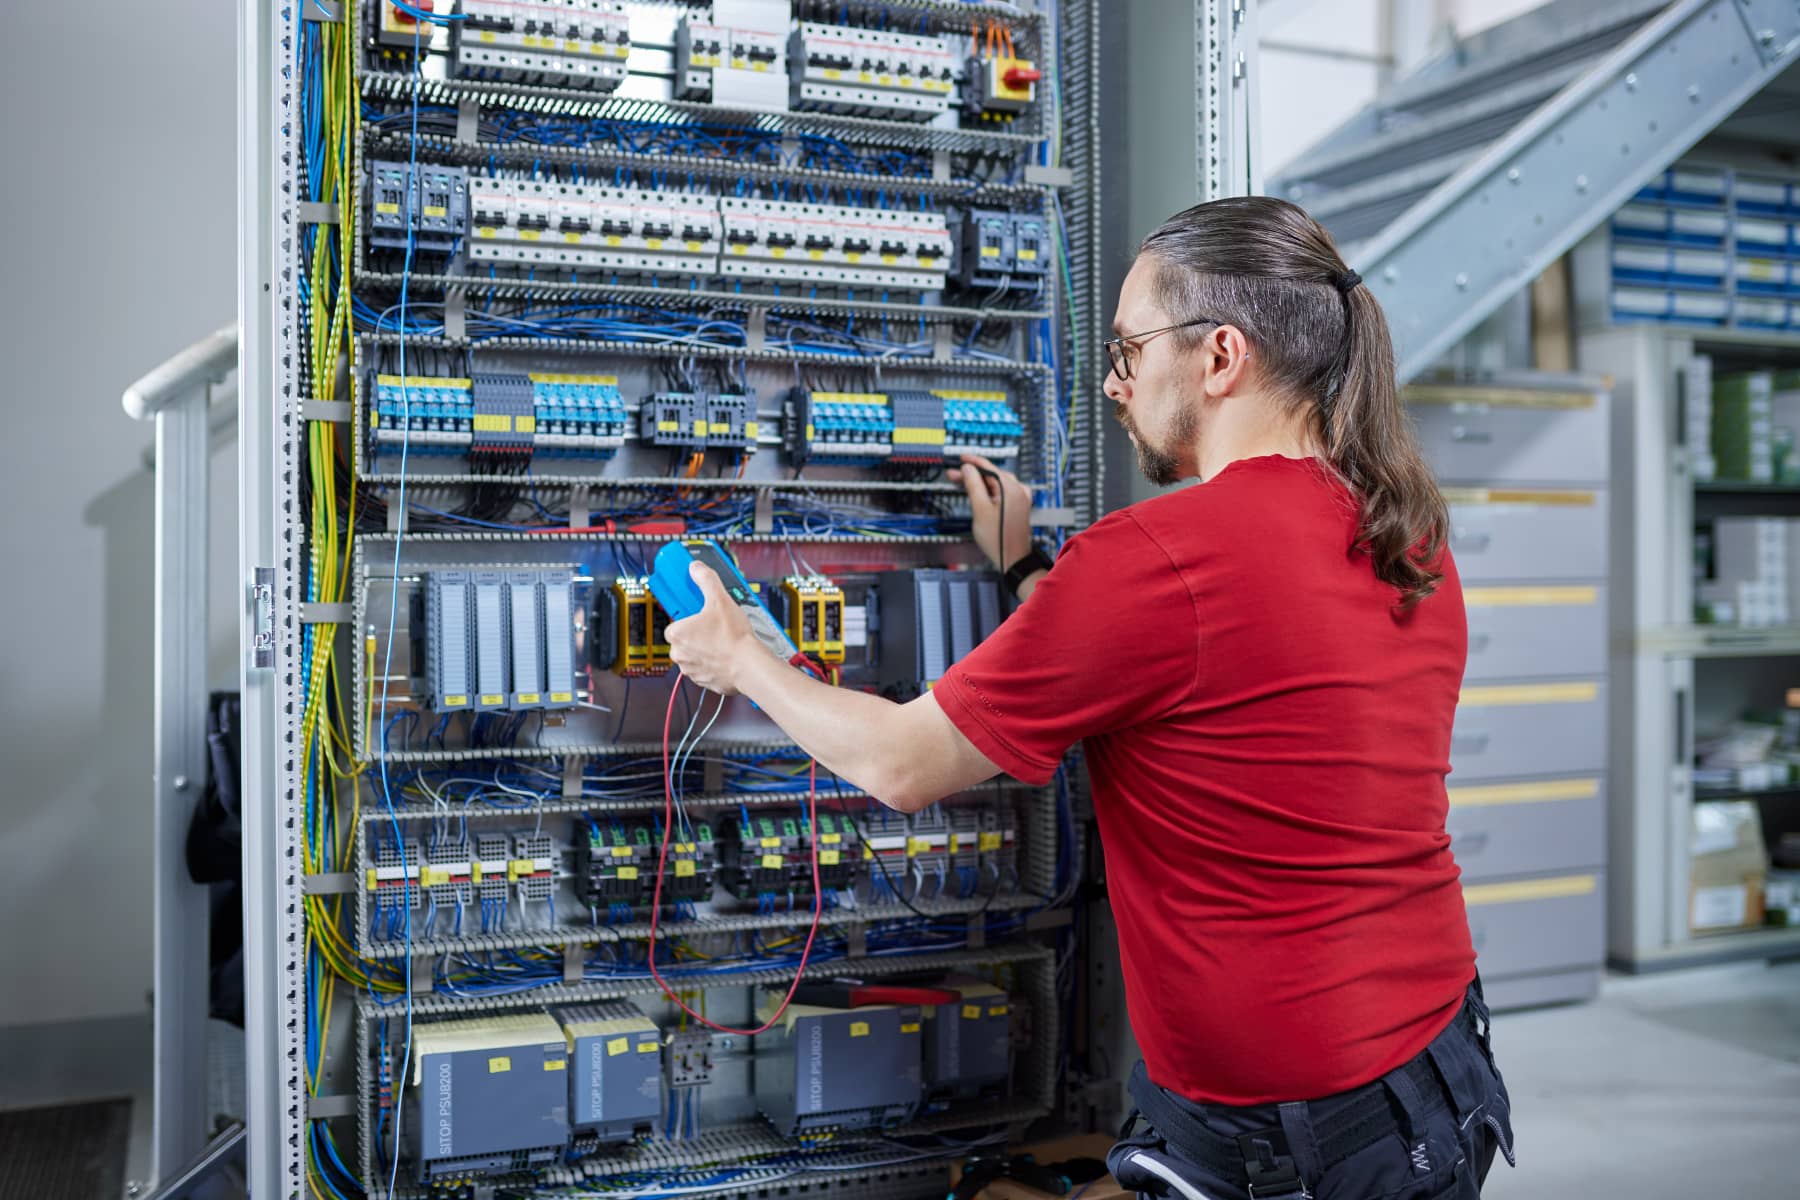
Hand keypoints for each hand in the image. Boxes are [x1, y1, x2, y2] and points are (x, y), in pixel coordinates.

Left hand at [665, 561, 757, 695]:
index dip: (690, 616)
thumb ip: (706, 579)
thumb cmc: (732, 638)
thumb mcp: (720, 598)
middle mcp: (679, 654)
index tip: (699, 613)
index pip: (675, 621)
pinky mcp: (704, 680)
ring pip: (695, 653)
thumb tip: (696, 568)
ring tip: (723, 637)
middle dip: (698, 631)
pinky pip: (705, 667)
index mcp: (676, 634)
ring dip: (705, 646)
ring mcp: (691, 669)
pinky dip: (713, 661)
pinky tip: (726, 652)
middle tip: (715, 624)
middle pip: (685, 637)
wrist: (748, 666)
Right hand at [946, 453, 1033, 572]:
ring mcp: (1021, 499)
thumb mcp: (980, 509)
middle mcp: (1019, 490)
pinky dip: (989, 491)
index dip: (972, 462)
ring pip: (996, 484)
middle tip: (954, 475)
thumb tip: (968, 469)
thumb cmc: (999, 539)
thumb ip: (973, 485)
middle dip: (972, 474)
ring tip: (962, 484)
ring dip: (979, 483)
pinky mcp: (1019, 507)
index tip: (960, 458)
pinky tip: (980, 493)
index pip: (989, 467)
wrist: (1013, 559)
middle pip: (992, 475)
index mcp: (1011, 488)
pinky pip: (1002, 492)